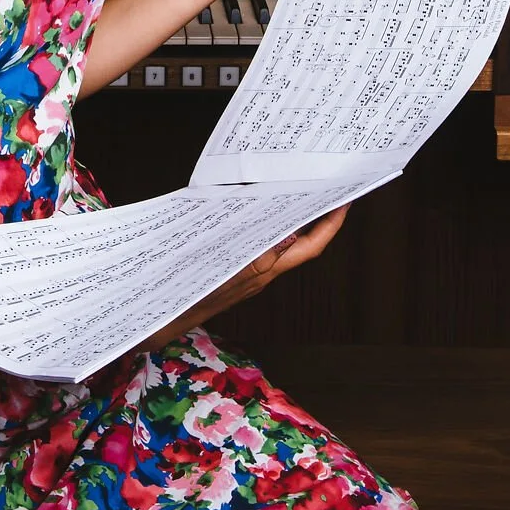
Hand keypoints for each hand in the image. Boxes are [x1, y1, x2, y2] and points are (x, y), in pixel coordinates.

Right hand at [128, 206, 347, 355]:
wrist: (164, 319)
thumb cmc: (190, 293)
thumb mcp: (226, 264)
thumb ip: (258, 249)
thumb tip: (288, 232)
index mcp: (264, 269)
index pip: (310, 246)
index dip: (331, 225)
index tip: (345, 202)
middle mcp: (263, 273)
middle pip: (300, 243)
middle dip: (315, 219)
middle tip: (322, 190)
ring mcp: (250, 275)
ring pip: (280, 245)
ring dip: (290, 222)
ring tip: (295, 196)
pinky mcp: (236, 274)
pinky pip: (260, 248)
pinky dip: (265, 229)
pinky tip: (257, 214)